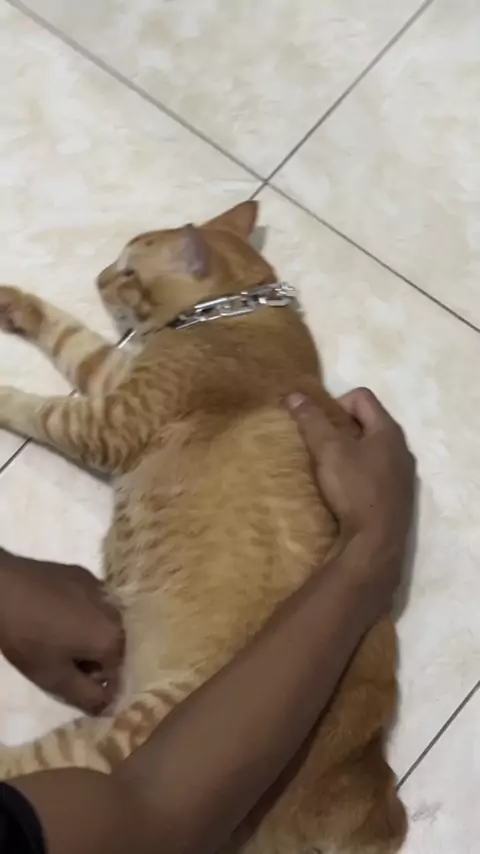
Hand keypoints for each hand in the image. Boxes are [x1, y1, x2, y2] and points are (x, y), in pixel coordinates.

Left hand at [0, 551, 123, 713]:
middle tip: (62, 663)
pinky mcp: (83, 574)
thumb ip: (88, 697)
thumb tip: (111, 706)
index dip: (95, 685)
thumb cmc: (29, 638)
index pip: (117, 674)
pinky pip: (90, 602)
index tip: (70, 683)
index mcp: (114, 638)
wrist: (4, 589)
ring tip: (57, 638)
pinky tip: (54, 614)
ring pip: (102, 622)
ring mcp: (100, 588)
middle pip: (112, 646)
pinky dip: (80, 613)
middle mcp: (116, 611)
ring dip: (87, 635)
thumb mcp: (55, 678)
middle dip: (93, 659)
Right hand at [287, 388, 415, 586]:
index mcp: (389, 430)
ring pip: (371, 449)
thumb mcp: (328, 451)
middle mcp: (401, 448)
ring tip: (328, 467)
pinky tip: (343, 490)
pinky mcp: (397, 496)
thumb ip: (312, 421)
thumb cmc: (354, 489)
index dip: (335, 402)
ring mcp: (402, 474)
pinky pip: (375, 472)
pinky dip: (358, 473)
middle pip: (367, 422)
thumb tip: (294, 394)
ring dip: (349, 452)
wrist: (376, 543)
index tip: (318, 425)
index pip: (361, 396)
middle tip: (319, 445)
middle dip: (340, 428)